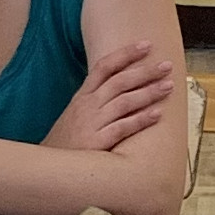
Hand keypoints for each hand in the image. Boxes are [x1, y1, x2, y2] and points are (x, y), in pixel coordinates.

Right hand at [43, 41, 173, 151]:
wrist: (46, 170)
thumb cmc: (64, 145)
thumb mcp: (73, 116)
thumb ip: (93, 102)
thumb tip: (118, 89)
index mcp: (81, 97)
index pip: (104, 67)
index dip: (126, 54)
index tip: (146, 44)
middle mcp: (87, 107)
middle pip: (119, 82)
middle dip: (145, 71)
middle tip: (166, 65)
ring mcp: (91, 124)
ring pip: (124, 102)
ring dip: (149, 92)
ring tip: (168, 86)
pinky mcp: (96, 143)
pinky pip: (122, 128)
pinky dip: (141, 120)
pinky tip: (158, 114)